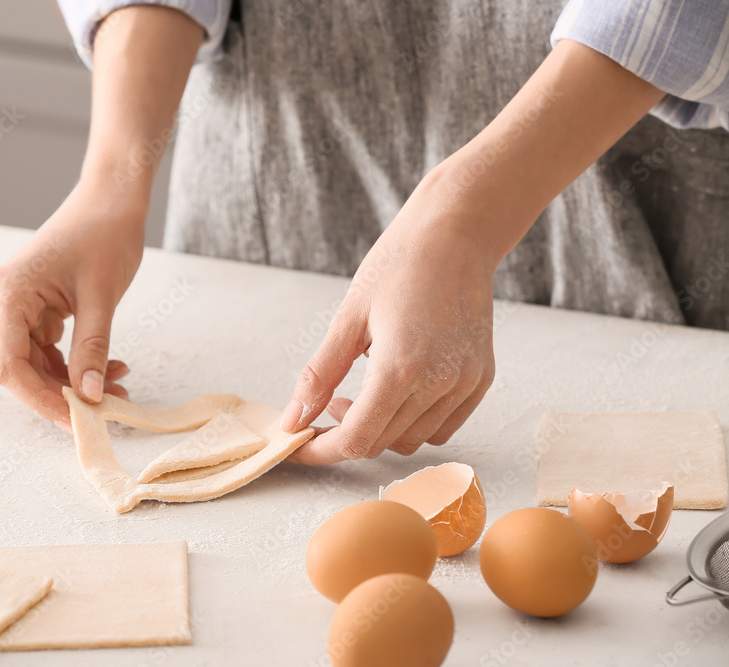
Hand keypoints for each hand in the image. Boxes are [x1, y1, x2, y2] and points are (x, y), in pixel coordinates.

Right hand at [0, 181, 143, 427]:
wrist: (111, 198)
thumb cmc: (105, 233)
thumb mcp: (101, 298)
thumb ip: (92, 349)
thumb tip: (90, 396)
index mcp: (10, 295)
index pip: (10, 367)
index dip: (41, 400)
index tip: (76, 420)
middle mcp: (5, 301)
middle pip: (22, 369)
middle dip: (64, 393)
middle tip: (107, 408)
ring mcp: (19, 305)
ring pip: (38, 363)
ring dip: (75, 381)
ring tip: (118, 386)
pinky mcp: (37, 308)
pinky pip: (50, 349)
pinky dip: (77, 364)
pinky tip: (110, 367)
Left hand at [281, 170, 496, 463]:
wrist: (456, 234)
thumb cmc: (398, 265)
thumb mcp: (347, 319)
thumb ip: (319, 377)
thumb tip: (292, 421)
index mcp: (400, 368)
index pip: (356, 439)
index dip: (322, 450)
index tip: (299, 445)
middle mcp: (439, 384)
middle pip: (382, 443)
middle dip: (346, 435)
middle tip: (326, 405)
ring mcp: (465, 384)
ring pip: (413, 440)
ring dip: (380, 429)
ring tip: (361, 391)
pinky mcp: (481, 379)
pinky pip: (442, 426)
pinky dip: (413, 422)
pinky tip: (396, 390)